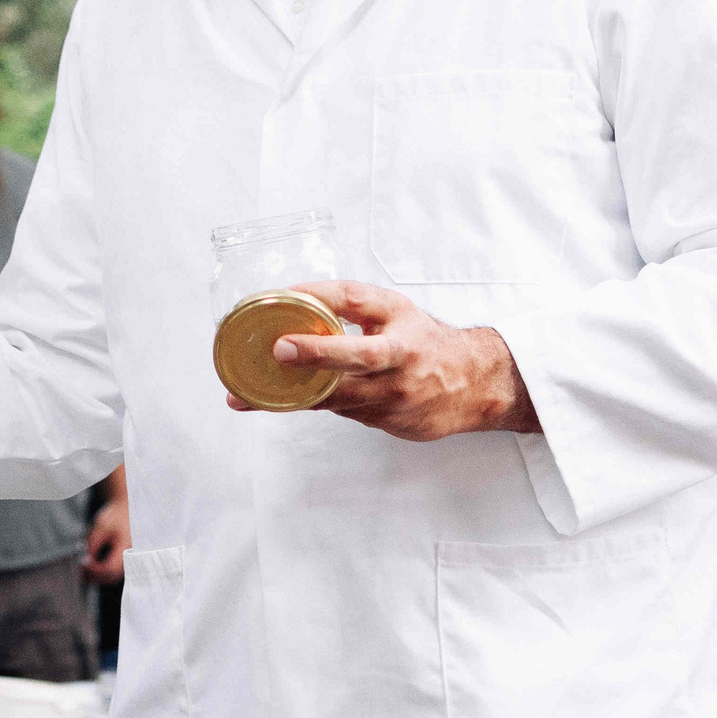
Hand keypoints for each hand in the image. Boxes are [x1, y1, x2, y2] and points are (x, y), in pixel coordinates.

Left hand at [85, 494, 129, 583]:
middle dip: (94, 575)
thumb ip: (93, 545)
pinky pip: (114, 573)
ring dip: (98, 576)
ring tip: (85, 568)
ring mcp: (129, 562)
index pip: (110, 568)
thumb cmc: (115, 517)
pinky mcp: (126, 562)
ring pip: (113, 577)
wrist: (127, 511)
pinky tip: (93, 566)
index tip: (83, 563)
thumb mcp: (101, 527)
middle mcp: (131, 558)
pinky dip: (103, 573)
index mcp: (126, 548)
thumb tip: (86, 562)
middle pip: (111, 577)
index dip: (94, 570)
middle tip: (80, 568)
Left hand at [247, 279, 540, 441]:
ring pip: (336, 397)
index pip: (358, 302)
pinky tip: (276, 402)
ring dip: (289, 397)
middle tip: (278, 349)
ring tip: (242, 396)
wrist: (475, 386)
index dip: (321, 296)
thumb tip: (291, 297)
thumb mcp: (393, 311)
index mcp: (399, 324)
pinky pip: (341, 412)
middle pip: (355, 358)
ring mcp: (394, 397)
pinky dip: (311, 405)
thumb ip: (350, 304)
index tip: (285, 295)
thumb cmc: (423, 341)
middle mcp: (400, 361)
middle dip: (316, 353)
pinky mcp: (387, 422)